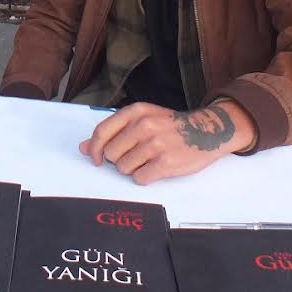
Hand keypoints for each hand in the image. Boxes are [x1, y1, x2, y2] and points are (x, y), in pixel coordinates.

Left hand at [78, 101, 256, 184]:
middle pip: (110, 154)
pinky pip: (139, 179)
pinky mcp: (166, 163)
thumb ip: (113, 131)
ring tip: (148, 161)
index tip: (96, 159)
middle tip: (136, 155)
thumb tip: (83, 148)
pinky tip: (156, 168)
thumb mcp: (142, 119)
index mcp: (136, 112)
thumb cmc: (170, 126)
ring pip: (124, 168)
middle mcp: (144, 126)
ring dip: (132, 169)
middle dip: (118, 160)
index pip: (101, 132)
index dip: (94, 149)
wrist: (208, 131)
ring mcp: (155, 144)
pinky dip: (145, 177)